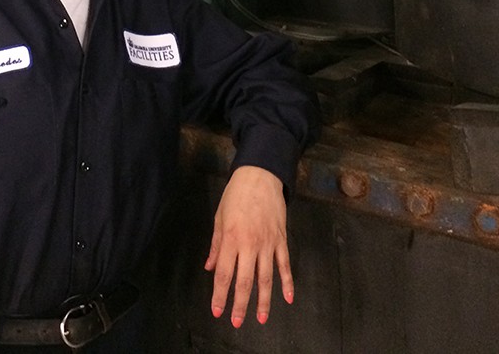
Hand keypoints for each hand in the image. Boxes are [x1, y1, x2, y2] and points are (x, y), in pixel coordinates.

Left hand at [203, 165, 291, 327]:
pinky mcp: (281, 240)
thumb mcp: (219, 218)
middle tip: (237, 322)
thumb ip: (216, 246)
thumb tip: (210, 267)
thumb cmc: (236, 196)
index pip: (224, 274)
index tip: (217, 310)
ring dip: (264, 300)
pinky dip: (287, 283)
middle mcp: (250, 245)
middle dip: (240, 304)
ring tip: (262, 318)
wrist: (260, 177)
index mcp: (231, 239)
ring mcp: (268, 243)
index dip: (220, 295)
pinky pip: (285, 265)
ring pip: (266, 278)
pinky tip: (288, 298)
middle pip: (245, 281)